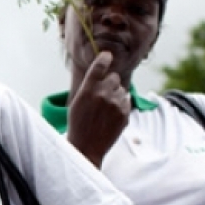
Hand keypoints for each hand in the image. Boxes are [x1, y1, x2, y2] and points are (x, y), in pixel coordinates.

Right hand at [67, 51, 130, 166]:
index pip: (99, 66)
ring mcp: (115, 104)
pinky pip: (127, 101)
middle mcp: (102, 94)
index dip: (104, 59)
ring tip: (105, 111)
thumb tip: (103, 75)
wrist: (86, 147)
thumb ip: (90, 87)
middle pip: (114, 77)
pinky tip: (111, 117)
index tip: (107, 56)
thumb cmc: (78, 125)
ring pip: (121, 90)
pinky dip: (121, 106)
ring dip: (116, 96)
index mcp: (87, 90)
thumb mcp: (77, 103)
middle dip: (110, 83)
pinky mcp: (125, 113)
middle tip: (103, 96)